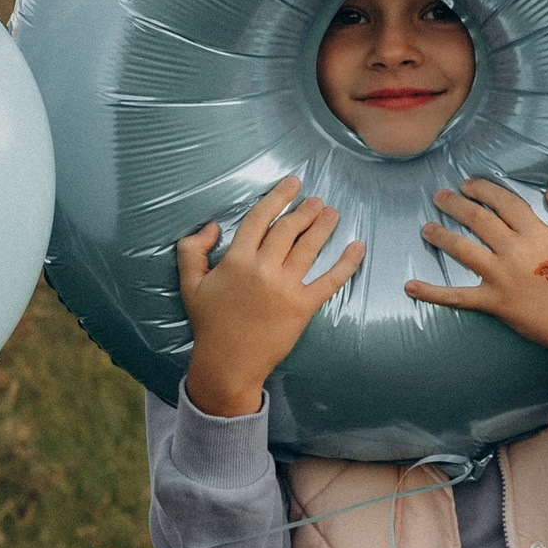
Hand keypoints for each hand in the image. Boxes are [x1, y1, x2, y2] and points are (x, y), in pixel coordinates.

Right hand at [176, 176, 365, 416]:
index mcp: (236, 260)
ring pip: (309, 248)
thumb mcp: (190, 284)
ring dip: (323, 226)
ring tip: (332, 213)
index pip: (259, 219)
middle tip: (317, 201)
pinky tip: (357, 247)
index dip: (277, 197)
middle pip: (288, 229)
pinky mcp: (303, 307)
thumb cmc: (209, 323)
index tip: (292, 184)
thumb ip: (192, 250)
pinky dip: (346, 263)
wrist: (228, 363)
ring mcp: (285, 288)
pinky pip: (329, 281)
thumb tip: (212, 225)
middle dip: (305, 210)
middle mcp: (262, 269)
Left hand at [403, 180, 547, 378]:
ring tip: (426, 227)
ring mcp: (500, 276)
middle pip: (478, 219)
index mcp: (536, 233)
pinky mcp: (493, 302)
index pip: (504, 202)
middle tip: (439, 196)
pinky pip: (456, 296)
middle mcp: (514, 250)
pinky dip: (431, 292)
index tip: (468, 183)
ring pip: (462, 249)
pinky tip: (410, 286)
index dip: (484, 189)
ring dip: (441, 235)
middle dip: (455, 204)